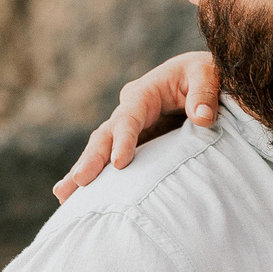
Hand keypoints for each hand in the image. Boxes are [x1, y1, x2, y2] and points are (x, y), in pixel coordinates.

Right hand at [52, 51, 221, 202]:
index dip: (123, 140)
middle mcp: (129, 111)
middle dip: (92, 160)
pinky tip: (78, 197)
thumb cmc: (205, 73)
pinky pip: (110, 161)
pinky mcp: (133, 145)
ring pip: (101, 151)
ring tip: (64, 194)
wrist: (202, 79)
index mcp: (144, 93)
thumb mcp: (207, 74)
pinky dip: (97, 178)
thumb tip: (202, 117)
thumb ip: (204, 94)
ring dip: (84, 171)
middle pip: (105, 136)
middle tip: (79, 182)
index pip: (129, 118)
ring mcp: (128, 129)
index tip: (119, 164)